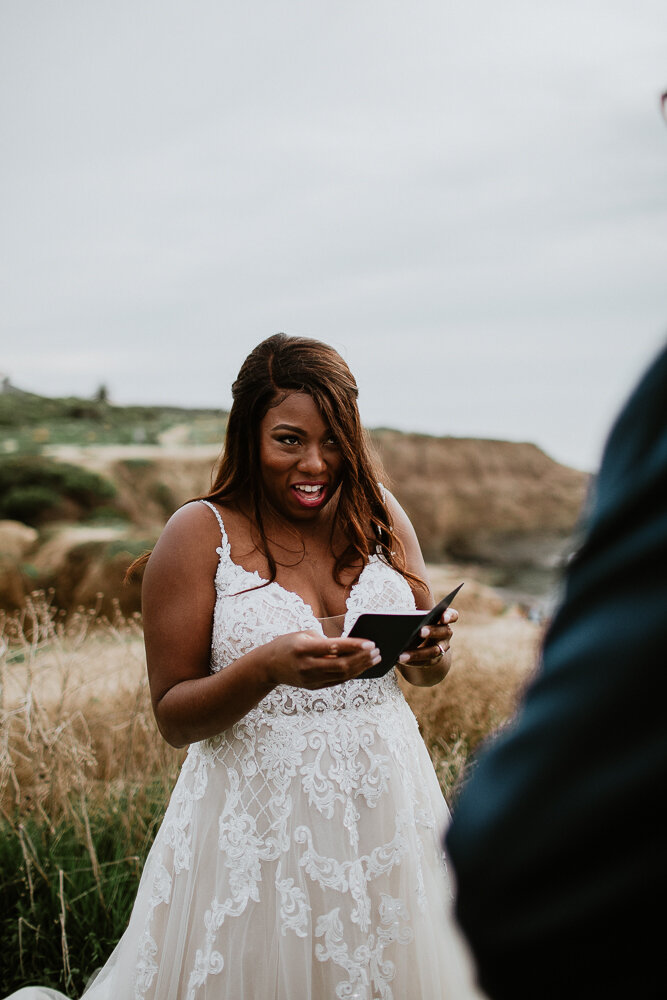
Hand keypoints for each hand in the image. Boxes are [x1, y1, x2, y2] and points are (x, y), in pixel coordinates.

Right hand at [264, 630, 380, 688]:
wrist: (267, 666)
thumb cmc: (287, 644)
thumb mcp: (303, 635)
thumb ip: (325, 640)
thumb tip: (350, 645)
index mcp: (303, 648)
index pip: (334, 647)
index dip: (354, 646)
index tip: (370, 642)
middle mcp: (307, 665)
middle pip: (341, 665)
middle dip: (362, 658)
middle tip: (377, 651)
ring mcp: (310, 679)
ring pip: (342, 675)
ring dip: (361, 667)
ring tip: (374, 659)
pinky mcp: (313, 687)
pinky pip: (337, 681)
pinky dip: (352, 674)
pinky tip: (362, 667)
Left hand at [398, 608, 457, 668]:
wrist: (420, 640)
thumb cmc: (416, 622)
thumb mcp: (415, 618)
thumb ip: (412, 617)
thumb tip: (397, 620)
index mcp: (444, 618)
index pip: (452, 615)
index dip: (449, 616)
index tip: (443, 617)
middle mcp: (446, 633)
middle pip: (444, 632)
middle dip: (432, 632)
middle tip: (420, 631)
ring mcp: (442, 647)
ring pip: (434, 651)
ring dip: (418, 653)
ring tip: (402, 655)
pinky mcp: (435, 659)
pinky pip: (425, 662)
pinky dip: (412, 661)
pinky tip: (400, 659)